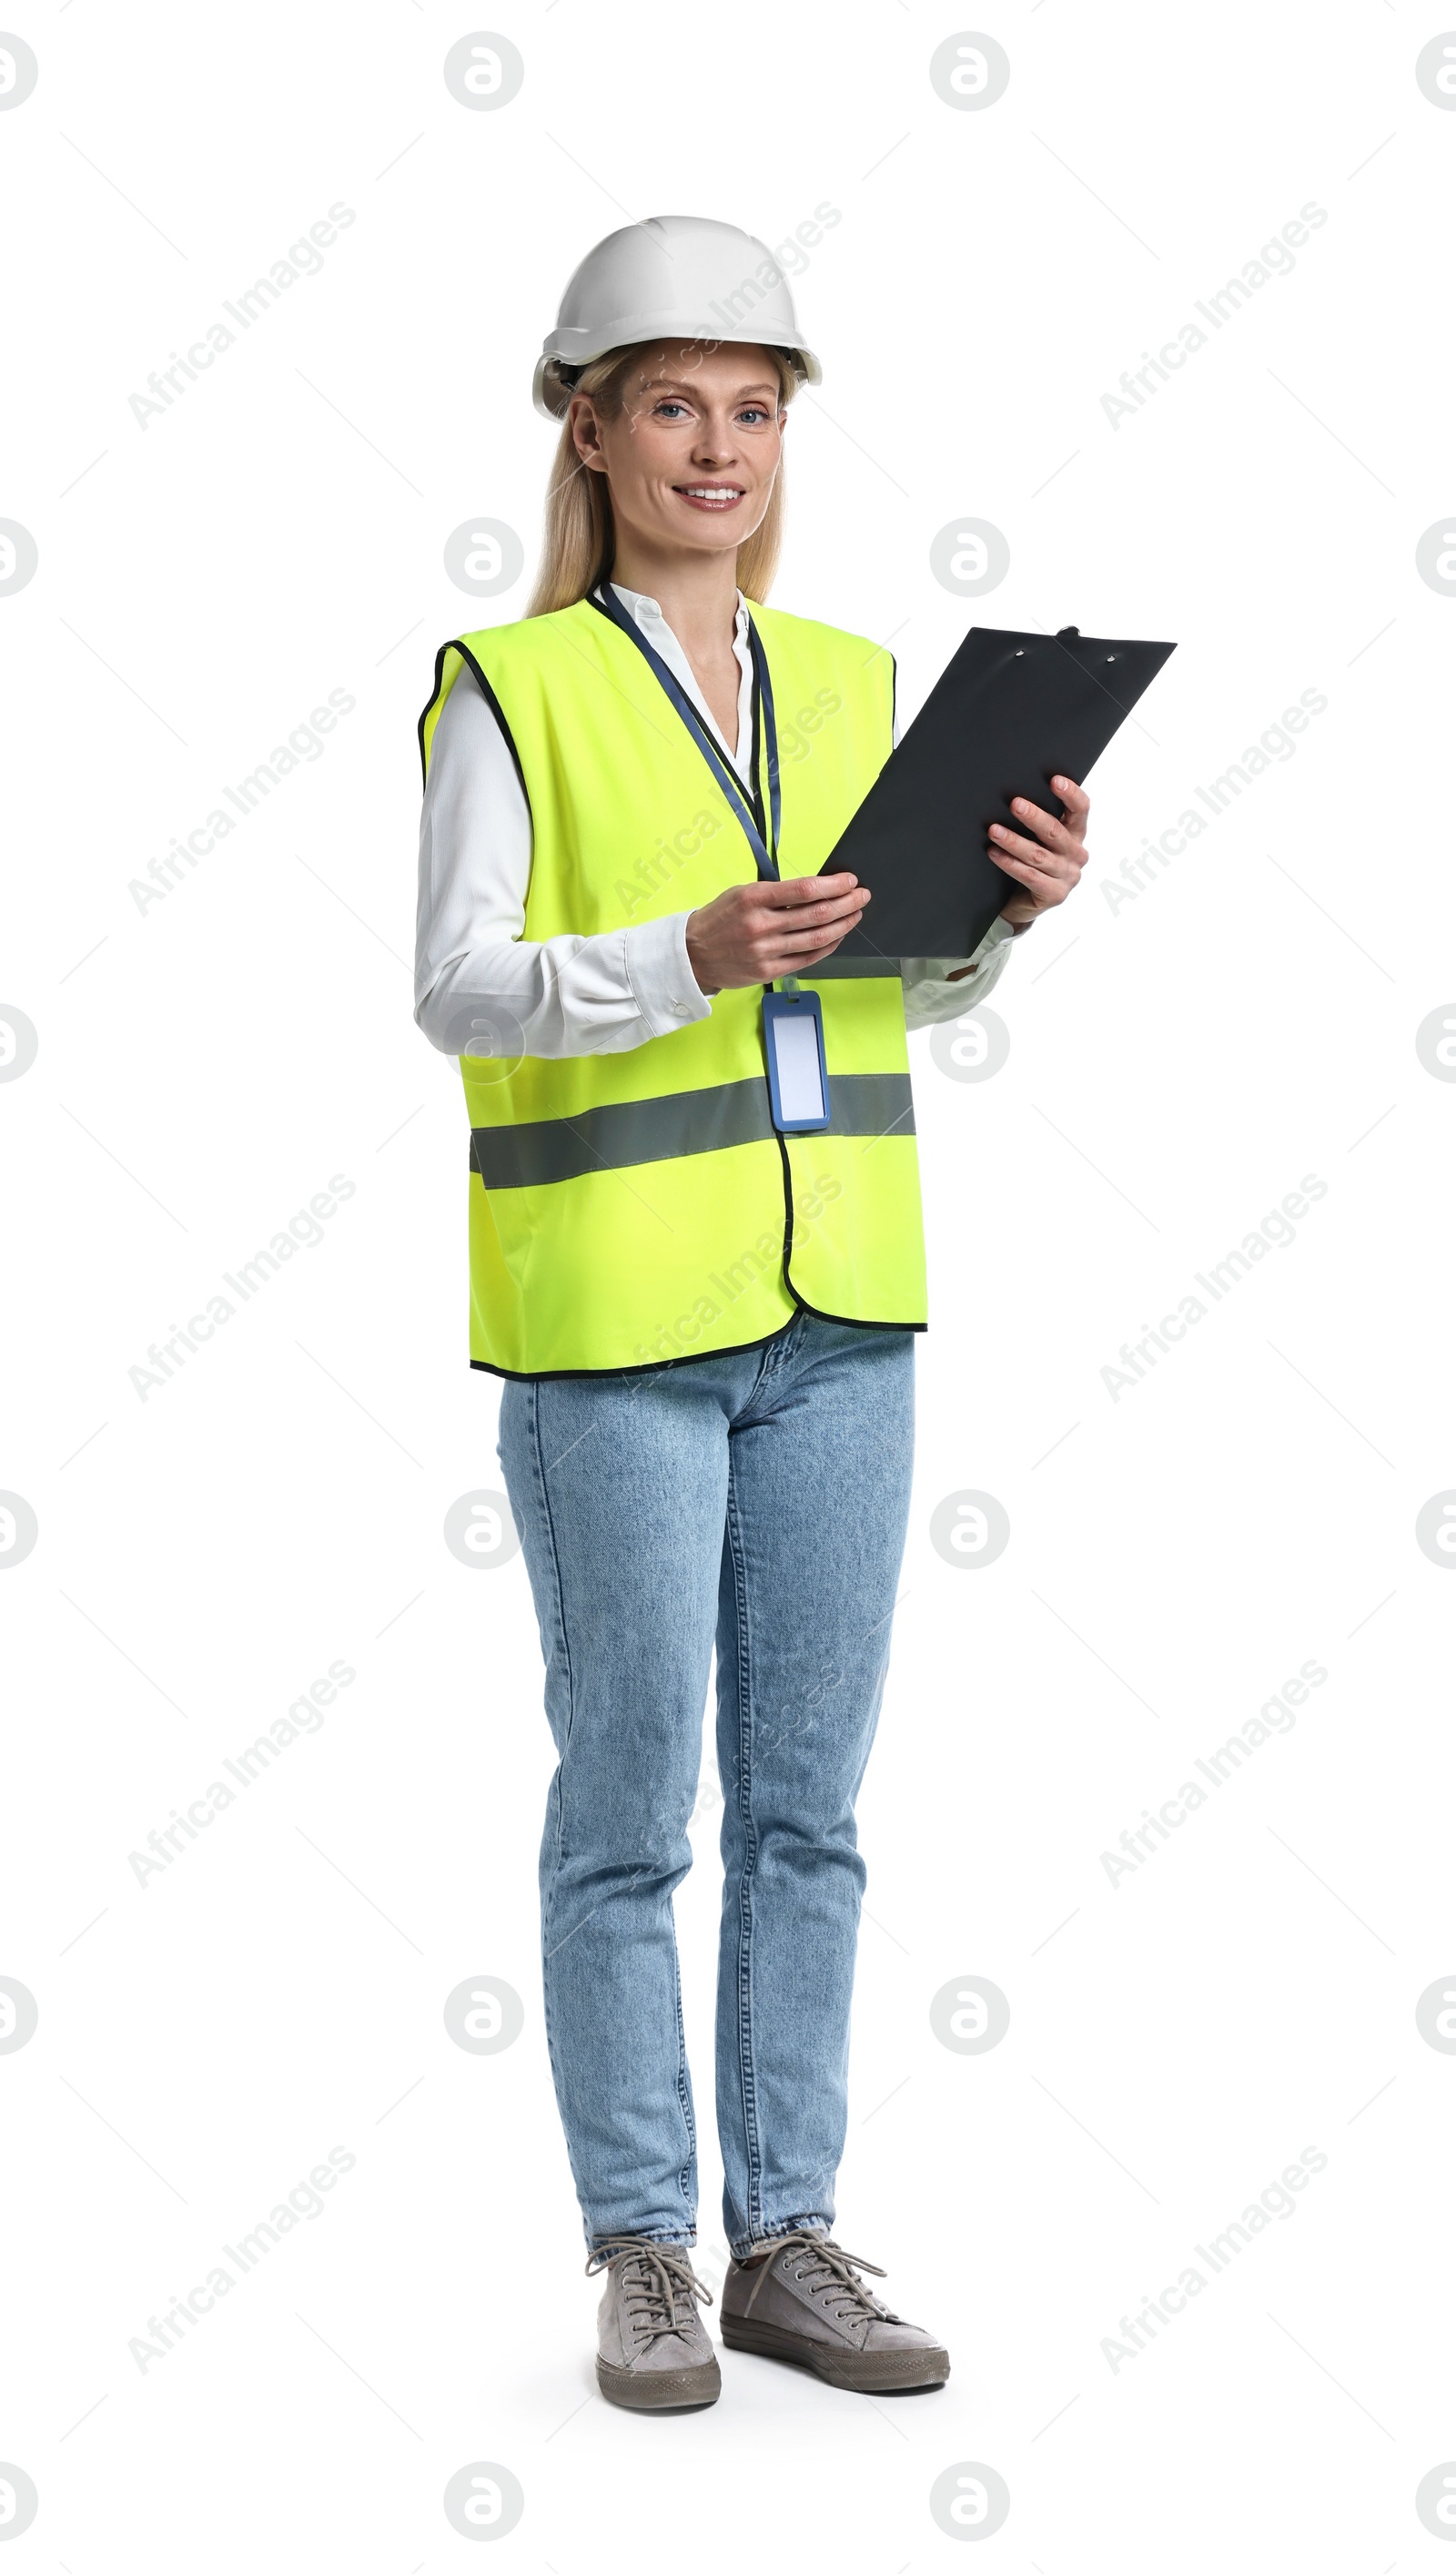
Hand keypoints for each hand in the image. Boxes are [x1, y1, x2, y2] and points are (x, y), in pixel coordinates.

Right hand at [686, 872, 871, 993]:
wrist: (692, 955)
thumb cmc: (718, 920)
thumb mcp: (741, 894)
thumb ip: (776, 893)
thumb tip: (815, 890)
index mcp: (753, 898)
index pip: (804, 890)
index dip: (833, 885)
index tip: (849, 881)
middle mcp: (761, 925)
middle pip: (817, 914)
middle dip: (846, 903)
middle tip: (862, 896)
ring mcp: (765, 951)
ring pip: (816, 938)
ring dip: (843, 925)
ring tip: (855, 914)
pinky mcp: (768, 971)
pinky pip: (808, 958)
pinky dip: (827, 946)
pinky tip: (838, 936)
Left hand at [988, 776, 1089, 930]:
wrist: (1024, 902)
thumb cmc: (1031, 862)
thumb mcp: (1038, 839)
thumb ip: (1037, 821)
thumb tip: (1013, 796)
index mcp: (1076, 834)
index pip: (1080, 810)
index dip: (1070, 794)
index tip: (1055, 780)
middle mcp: (1076, 854)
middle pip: (1055, 831)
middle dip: (1033, 816)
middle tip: (1014, 804)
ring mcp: (1067, 876)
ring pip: (1038, 855)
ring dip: (1013, 841)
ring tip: (994, 830)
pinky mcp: (1054, 894)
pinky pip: (1029, 876)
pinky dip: (1009, 863)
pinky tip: (994, 853)